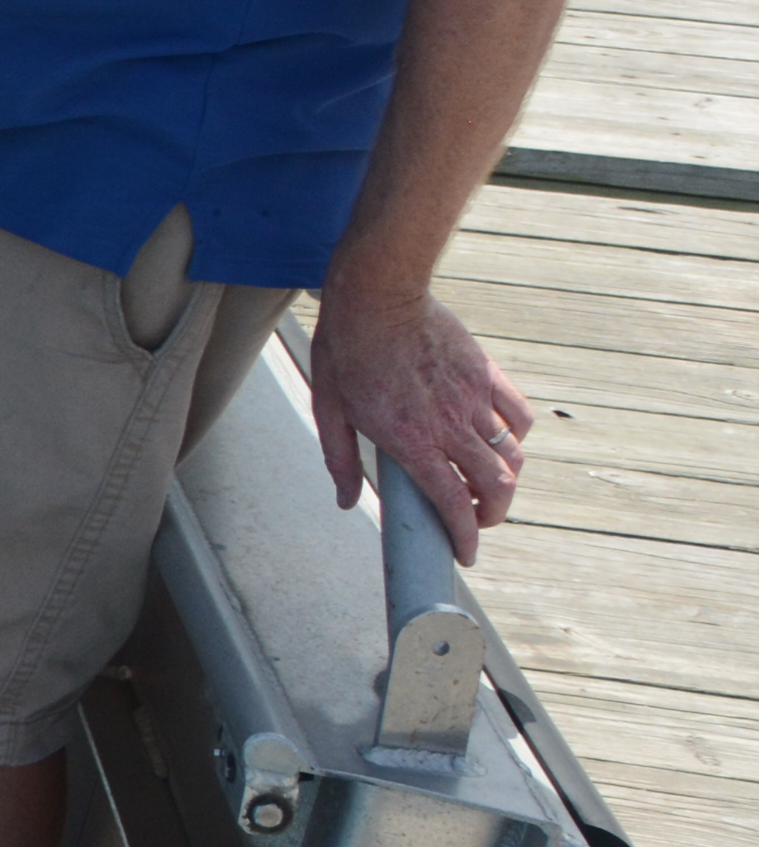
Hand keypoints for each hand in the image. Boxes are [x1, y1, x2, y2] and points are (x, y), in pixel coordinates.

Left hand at [308, 285, 533, 560]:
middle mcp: (450, 424)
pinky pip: (518, 416)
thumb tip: (348, 502)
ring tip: (485, 484)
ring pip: (512, 456)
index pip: (452, 502)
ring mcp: (473, 399)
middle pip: (496, 486)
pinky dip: (516, 437)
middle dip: (493, 515)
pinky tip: (499, 440)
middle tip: (478, 520)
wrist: (377, 293)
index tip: (466, 553)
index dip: (465, 536)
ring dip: (505, 480)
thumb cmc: (345, 349)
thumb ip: (339, 459)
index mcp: (411, 439)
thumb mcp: (328, 408)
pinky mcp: (487, 374)